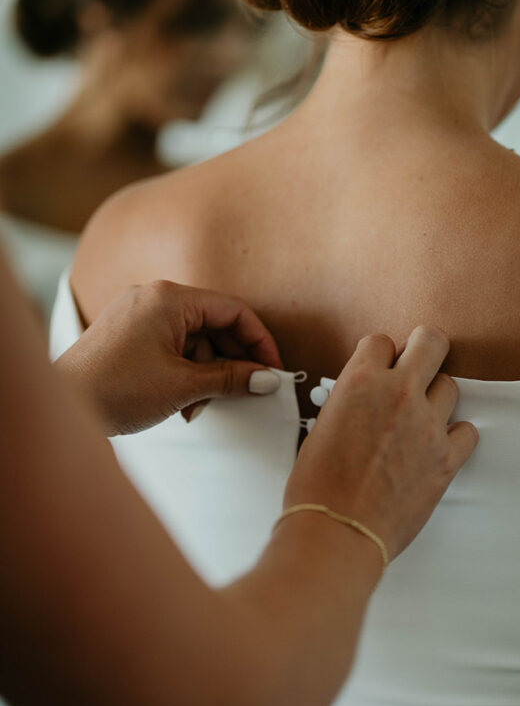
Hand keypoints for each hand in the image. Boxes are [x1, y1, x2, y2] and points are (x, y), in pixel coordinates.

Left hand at [56, 280, 282, 435]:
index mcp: (169, 299)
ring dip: (204, 375)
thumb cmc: (114, 389)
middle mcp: (154, 298)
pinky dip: (184, 373)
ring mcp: (139, 315)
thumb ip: (231, 378)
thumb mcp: (184, 385)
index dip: (259, 342)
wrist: (62, 406)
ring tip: (197, 407)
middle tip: (243, 392)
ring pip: (194, 341)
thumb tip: (266, 379)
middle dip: (229, 363)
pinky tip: (181, 403)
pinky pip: (172, 347)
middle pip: (214, 326)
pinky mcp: (129, 334)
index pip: (233, 311)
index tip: (272, 371)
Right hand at [284, 326, 477, 561]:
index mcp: (361, 382)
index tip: (380, 369)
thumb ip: (350, 402)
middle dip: (424, 349)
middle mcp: (399, 394)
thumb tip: (363, 400)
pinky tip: (438, 446)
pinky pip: (468, 431)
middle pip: (431, 342)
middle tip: (418, 365)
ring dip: (435, 398)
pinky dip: (456, 436)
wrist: (337, 531)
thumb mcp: (321, 427)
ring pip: (450, 386)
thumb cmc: (317, 488)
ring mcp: (427, 425)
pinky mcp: (446, 458)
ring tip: (419, 419)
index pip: (381, 342)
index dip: (381, 356)